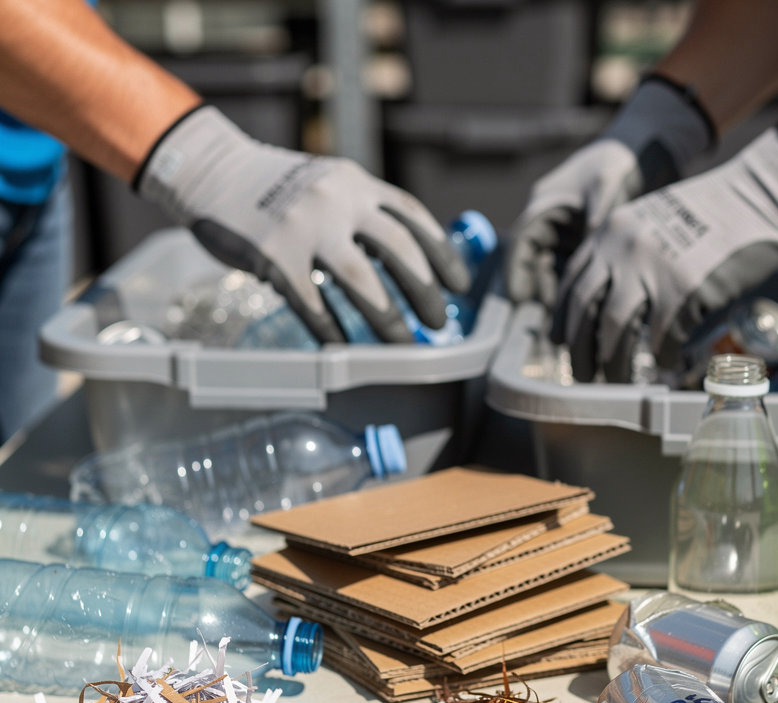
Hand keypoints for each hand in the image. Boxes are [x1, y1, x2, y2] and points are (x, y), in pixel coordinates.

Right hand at [137, 106, 469, 345]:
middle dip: (426, 293)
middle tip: (439, 323)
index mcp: (357, 184)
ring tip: (404, 345)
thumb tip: (406, 260)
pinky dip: (332, 331)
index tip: (459, 284)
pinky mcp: (276, 258)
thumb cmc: (275, 186)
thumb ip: (362, 212)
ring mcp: (307, 229)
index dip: (443, 254)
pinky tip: (344, 349)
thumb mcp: (328, 183)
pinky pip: (314, 305)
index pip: (414, 219)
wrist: (209, 168)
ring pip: (364, 283)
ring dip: (390, 321)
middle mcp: (339, 202)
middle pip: (401, 252)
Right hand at [504, 77, 713, 307]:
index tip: (519, 298)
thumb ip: (597, 211)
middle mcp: (549, 224)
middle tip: (552, 318)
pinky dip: (578, 291)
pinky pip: (572, 274)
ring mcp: (564, 237)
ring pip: (553, 274)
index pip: (520, 244)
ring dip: (560, 297)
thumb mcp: (607, 183)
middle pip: (534, 266)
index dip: (516, 272)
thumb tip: (591, 234)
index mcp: (544, 207)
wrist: (637, 153)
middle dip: (540, 293)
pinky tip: (591, 309)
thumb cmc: (616, 163)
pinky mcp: (580, 246)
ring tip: (572, 321)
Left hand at [553, 127, 777, 381]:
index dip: (563, 320)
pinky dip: (662, 357)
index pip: (572, 283)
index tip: (561, 343)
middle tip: (581, 375)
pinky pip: (662, 337)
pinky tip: (665, 366)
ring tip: (614, 380)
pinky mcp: (683, 289)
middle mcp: (621, 249)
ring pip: (615, 330)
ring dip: (612, 363)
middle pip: (584, 311)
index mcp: (610, 232)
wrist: (757, 195)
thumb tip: (609, 300)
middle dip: (580, 350)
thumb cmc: (712, 213)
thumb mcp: (651, 221)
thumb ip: (626, 253)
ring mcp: (650, 269)